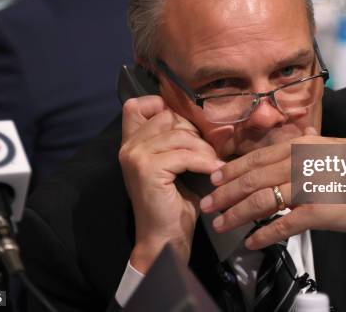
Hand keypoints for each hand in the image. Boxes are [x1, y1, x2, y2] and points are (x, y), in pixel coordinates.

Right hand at [119, 96, 223, 271]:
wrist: (163, 239)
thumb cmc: (173, 203)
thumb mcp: (178, 164)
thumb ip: (183, 141)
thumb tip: (217, 122)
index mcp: (131, 143)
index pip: (137, 104)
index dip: (162, 107)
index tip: (185, 127)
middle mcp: (128, 146)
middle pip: (168, 117)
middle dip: (194, 133)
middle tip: (208, 153)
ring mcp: (135, 156)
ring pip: (180, 136)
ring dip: (203, 150)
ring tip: (213, 165)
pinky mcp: (147, 169)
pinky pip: (185, 155)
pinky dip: (205, 163)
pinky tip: (214, 172)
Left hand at [200, 132, 345, 259]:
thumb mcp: (337, 144)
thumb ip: (314, 141)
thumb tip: (303, 131)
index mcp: (301, 146)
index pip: (256, 157)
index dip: (232, 169)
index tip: (214, 178)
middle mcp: (299, 163)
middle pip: (251, 178)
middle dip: (225, 192)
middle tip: (207, 203)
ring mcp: (306, 187)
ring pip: (260, 200)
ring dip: (236, 214)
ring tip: (221, 224)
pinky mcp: (315, 211)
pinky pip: (282, 225)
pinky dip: (263, 234)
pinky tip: (251, 241)